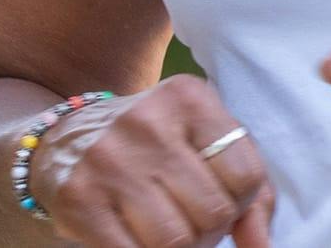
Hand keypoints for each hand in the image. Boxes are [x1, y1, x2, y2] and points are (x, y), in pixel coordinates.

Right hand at [27, 74, 276, 246]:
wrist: (69, 138)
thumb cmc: (156, 144)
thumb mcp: (205, 142)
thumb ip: (250, 188)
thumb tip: (261, 246)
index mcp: (189, 98)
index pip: (246, 175)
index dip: (241, 204)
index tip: (222, 200)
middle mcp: (149, 122)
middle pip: (212, 213)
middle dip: (209, 232)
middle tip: (192, 222)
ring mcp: (110, 160)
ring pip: (174, 241)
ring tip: (167, 231)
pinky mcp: (78, 198)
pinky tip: (136, 238)